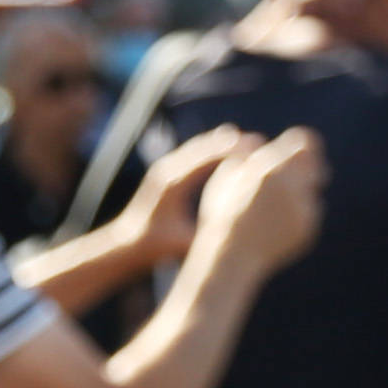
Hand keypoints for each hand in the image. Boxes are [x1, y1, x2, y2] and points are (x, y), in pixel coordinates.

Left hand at [122, 126, 247, 264]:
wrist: (128, 241)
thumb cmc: (156, 245)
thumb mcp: (183, 244)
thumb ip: (206, 237)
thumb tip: (236, 234)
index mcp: (171, 184)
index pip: (203, 159)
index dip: (229, 152)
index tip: (254, 150)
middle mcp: (166, 171)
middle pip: (202, 147)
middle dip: (230, 142)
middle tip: (259, 142)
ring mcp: (165, 168)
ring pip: (198, 147)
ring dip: (223, 142)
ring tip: (252, 142)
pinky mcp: (167, 171)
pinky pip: (194, 154)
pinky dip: (214, 149)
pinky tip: (234, 150)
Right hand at [195, 128, 324, 276]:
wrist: (232, 253)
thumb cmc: (225, 211)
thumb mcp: (228, 176)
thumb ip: (248, 156)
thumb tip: (260, 140)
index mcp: (269, 167)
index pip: (305, 142)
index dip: (303, 143)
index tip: (300, 145)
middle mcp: (291, 185)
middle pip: (316, 164)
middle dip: (308, 166)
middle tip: (298, 172)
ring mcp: (303, 207)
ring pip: (313, 189)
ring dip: (301, 191)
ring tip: (274, 204)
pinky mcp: (309, 225)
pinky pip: (311, 211)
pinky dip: (299, 213)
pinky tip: (276, 222)